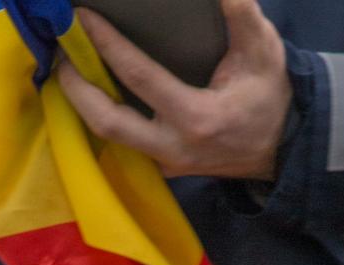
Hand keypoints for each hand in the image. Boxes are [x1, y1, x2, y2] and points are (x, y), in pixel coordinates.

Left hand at [57, 0, 292, 179]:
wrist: (283, 146)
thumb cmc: (270, 96)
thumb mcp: (264, 51)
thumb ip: (243, 15)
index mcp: (196, 118)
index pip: (138, 76)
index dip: (106, 44)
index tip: (82, 18)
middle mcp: (174, 147)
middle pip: (108, 122)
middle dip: (77, 88)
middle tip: (60, 55)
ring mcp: (167, 164)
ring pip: (110, 139)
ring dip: (83, 106)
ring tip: (68, 70)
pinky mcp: (165, 169)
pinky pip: (123, 145)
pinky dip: (102, 117)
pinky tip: (92, 92)